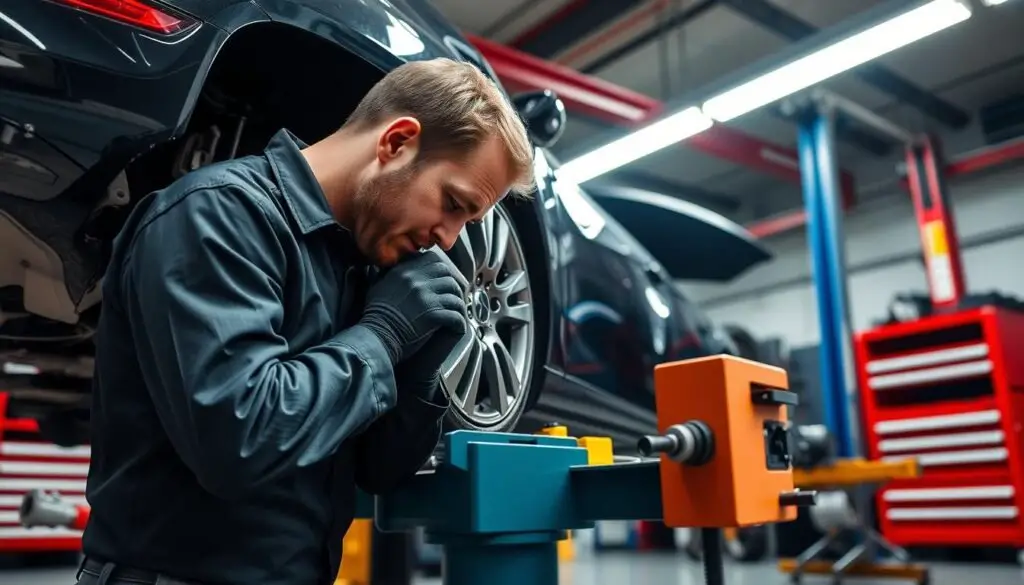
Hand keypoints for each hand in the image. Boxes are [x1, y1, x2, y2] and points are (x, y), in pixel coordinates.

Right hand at [359, 249, 467, 364]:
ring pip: (454, 294)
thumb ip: (387, 274)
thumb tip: (392, 266)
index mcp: (404, 271)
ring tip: (456, 312)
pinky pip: (455, 314)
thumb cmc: (375, 316)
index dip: (441, 269)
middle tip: (453, 295)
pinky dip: (459, 322)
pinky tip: (457, 327)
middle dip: (452, 284)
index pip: (432, 259)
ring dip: (457, 303)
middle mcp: (416, 280)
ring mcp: (426, 296)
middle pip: (447, 273)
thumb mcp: (377, 286)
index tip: (442, 278)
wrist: (377, 336)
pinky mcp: (433, 314)